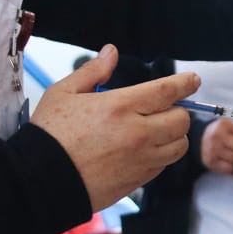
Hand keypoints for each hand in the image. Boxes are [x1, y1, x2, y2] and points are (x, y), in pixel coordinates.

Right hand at [29, 45, 199, 209]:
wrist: (39, 181)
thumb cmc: (49, 135)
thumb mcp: (64, 93)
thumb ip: (93, 71)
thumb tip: (111, 52)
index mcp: (120, 106)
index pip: (167, 91)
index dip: (185, 83)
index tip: (193, 80)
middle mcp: (137, 133)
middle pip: (180, 119)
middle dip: (177, 111)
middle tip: (165, 109)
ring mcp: (140, 159)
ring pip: (178, 145)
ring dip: (173, 136)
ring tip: (157, 131)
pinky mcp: (137, 181)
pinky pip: (163, 165)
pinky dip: (161, 156)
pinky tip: (144, 150)